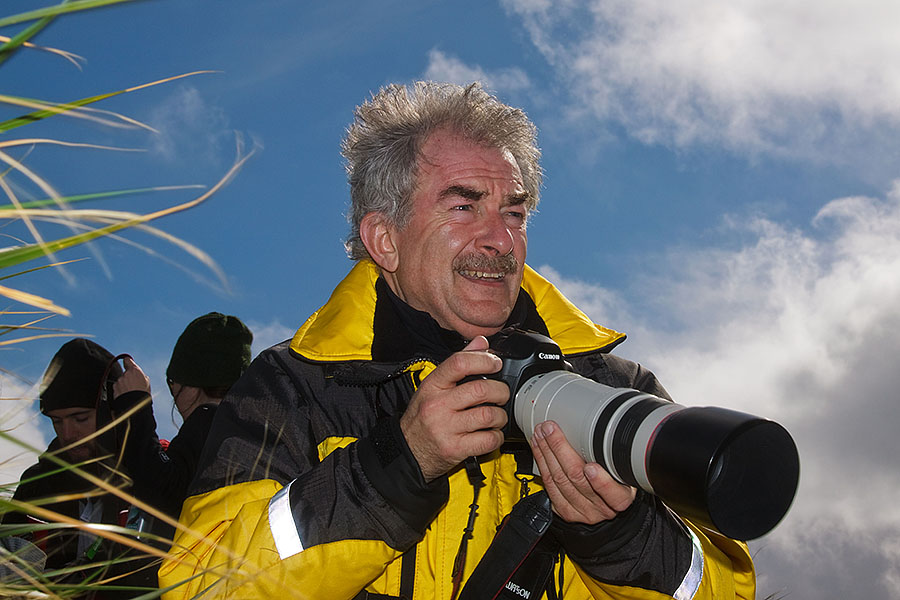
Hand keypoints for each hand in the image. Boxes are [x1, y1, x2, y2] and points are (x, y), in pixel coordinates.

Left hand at [113, 356, 150, 398]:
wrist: (135, 405)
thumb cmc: (143, 394)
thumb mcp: (146, 382)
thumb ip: (141, 375)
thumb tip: (139, 375)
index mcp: (134, 370)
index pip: (127, 360)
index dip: (128, 361)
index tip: (127, 362)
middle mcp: (125, 374)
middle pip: (126, 373)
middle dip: (128, 378)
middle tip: (134, 385)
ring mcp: (119, 381)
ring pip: (121, 381)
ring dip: (124, 385)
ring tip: (130, 392)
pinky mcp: (114, 388)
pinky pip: (117, 387)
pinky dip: (120, 390)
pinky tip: (126, 395)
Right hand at [400, 336, 509, 481]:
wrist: (407, 452)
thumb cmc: (422, 418)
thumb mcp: (433, 387)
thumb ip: (458, 363)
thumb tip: (482, 342)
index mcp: (432, 385)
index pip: (459, 363)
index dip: (484, 360)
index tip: (495, 364)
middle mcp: (437, 405)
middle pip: (481, 390)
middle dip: (501, 391)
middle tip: (502, 394)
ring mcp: (446, 428)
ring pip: (488, 415)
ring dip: (501, 416)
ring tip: (497, 416)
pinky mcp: (455, 449)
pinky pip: (488, 439)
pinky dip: (497, 436)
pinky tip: (492, 433)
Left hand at [531, 420, 635, 523]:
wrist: (607, 505)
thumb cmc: (617, 482)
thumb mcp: (625, 471)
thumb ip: (614, 456)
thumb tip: (601, 430)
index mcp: (620, 498)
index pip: (612, 493)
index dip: (600, 482)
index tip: (591, 467)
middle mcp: (600, 508)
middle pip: (576, 478)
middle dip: (560, 448)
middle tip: (551, 429)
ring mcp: (581, 511)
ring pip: (558, 479)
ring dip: (546, 452)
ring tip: (541, 433)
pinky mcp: (564, 510)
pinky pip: (548, 485)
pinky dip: (541, 462)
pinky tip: (539, 448)